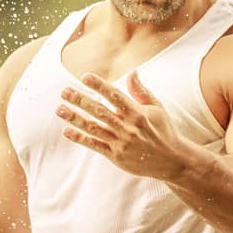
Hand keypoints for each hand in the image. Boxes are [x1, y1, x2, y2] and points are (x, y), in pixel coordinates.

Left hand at [56, 70, 190, 180]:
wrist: (172, 160)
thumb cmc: (164, 131)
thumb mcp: (157, 108)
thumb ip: (141, 91)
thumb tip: (132, 72)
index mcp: (138, 113)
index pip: (115, 96)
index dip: (99, 86)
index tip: (84, 77)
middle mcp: (128, 127)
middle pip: (99, 111)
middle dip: (80, 100)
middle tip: (64, 91)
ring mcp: (121, 143)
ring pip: (94, 128)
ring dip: (75, 118)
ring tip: (60, 109)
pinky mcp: (117, 156)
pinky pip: (95, 145)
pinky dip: (80, 138)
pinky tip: (67, 131)